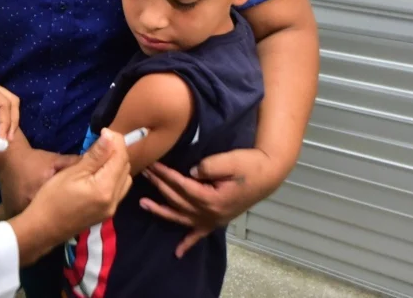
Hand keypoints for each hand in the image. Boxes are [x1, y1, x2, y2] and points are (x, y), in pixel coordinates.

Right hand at [9, 129, 131, 265]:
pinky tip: (100, 171)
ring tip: (101, 155)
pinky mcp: (106, 213)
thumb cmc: (52, 198)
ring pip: (125, 179)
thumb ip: (95, 155)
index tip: (103, 131)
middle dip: (117, 151)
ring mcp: (111, 209)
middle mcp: (114, 200)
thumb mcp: (72, 172)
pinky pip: (118, 190)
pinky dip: (114, 176)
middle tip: (101, 141)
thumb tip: (110, 136)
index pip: (121, 158)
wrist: (43, 228)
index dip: (116, 141)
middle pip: (126, 168)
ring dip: (117, 164)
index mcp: (105, 189)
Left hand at [140, 148, 280, 257]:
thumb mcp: (229, 160)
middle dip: (160, 185)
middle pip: (178, 200)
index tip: (153, 164)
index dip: (166, 175)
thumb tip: (189, 171)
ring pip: (181, 218)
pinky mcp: (217, 221)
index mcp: (211, 198)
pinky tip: (178, 253)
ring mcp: (213, 219)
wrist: (268, 174)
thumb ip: (207, 166)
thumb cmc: (250, 165)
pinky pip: (199, 235)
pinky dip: (188, 244)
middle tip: (145, 172)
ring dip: (161, 211)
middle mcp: (210, 213)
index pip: (181, 186)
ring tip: (143, 203)